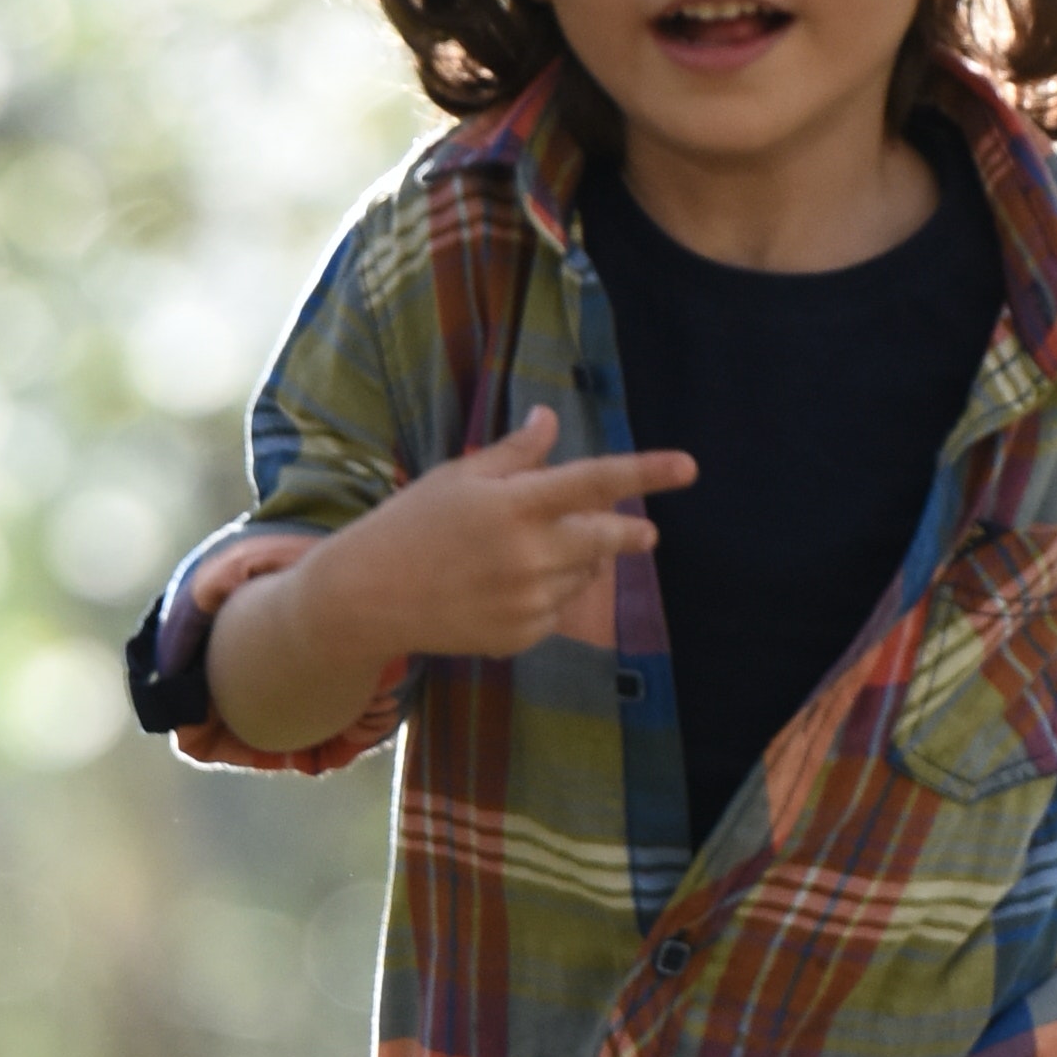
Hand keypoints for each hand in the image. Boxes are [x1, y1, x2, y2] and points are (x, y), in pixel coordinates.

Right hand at [197, 411, 692, 752]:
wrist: (367, 598)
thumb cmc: (410, 524)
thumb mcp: (459, 477)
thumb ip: (514, 454)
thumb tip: (551, 419)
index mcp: (515, 505)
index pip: (596, 482)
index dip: (647, 473)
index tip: (689, 467)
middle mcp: (530, 555)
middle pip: (607, 540)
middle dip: (632, 535)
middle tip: (646, 535)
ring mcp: (527, 601)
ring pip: (583, 577)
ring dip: (579, 562)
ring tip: (530, 553)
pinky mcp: (520, 637)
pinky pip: (557, 611)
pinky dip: (548, 595)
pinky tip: (507, 587)